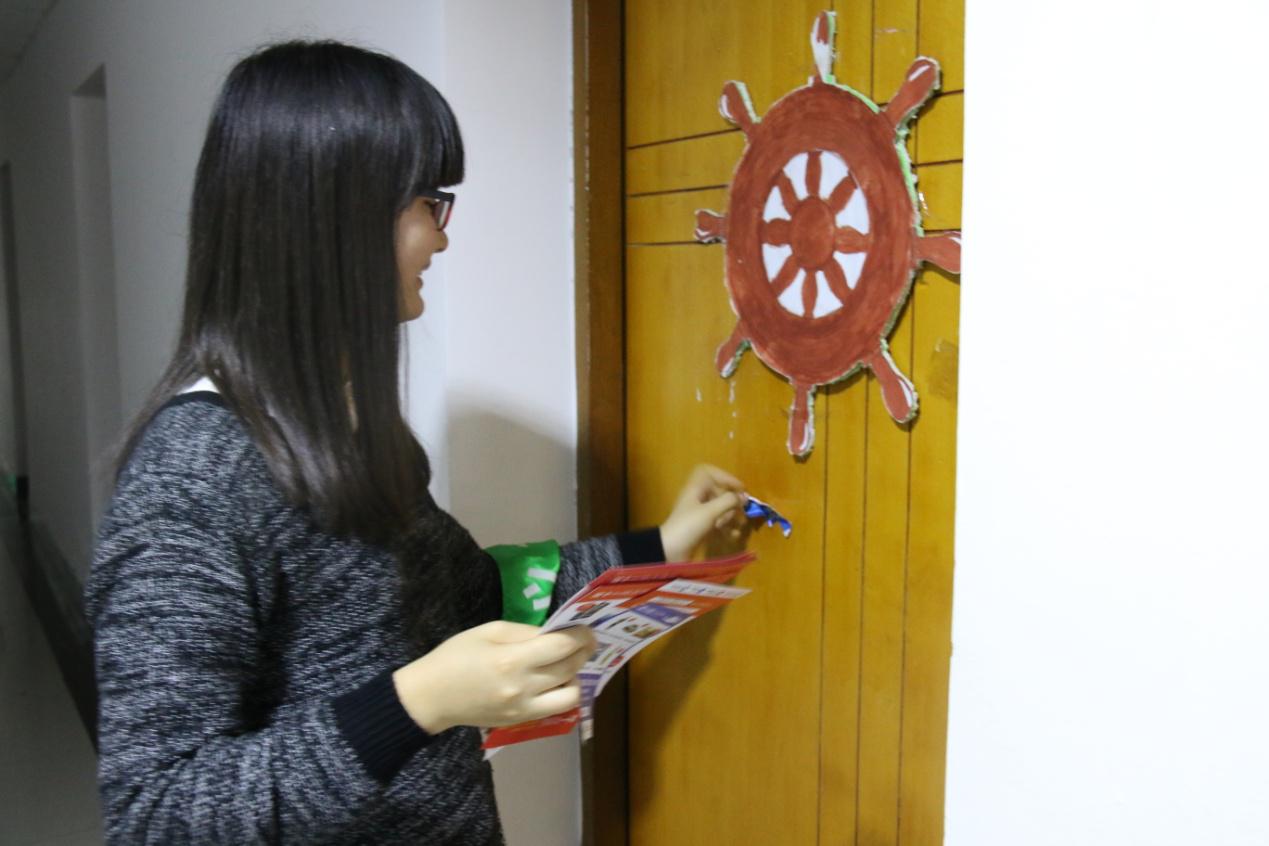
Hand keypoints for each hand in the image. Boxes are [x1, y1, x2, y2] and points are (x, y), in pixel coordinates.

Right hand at [393, 621, 597, 732]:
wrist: (431, 697)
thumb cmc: (455, 657)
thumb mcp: (488, 631)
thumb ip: (524, 632)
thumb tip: (554, 634)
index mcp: (512, 660)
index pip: (562, 647)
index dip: (580, 636)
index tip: (586, 629)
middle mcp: (523, 687)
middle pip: (570, 669)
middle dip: (583, 652)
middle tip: (585, 642)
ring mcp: (523, 709)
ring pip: (570, 695)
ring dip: (575, 677)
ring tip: (567, 664)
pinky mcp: (521, 721)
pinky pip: (555, 709)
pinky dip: (562, 693)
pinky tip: (555, 681)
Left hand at [659, 464, 746, 561]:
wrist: (669, 551)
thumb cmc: (688, 526)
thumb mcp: (710, 512)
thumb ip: (728, 501)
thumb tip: (743, 496)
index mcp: (695, 489)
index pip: (709, 472)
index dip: (725, 477)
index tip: (740, 488)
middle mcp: (697, 498)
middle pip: (717, 491)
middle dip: (732, 500)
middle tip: (744, 509)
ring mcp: (698, 514)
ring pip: (719, 507)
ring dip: (731, 514)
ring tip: (740, 523)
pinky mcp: (701, 528)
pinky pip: (717, 522)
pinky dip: (727, 527)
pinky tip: (733, 535)